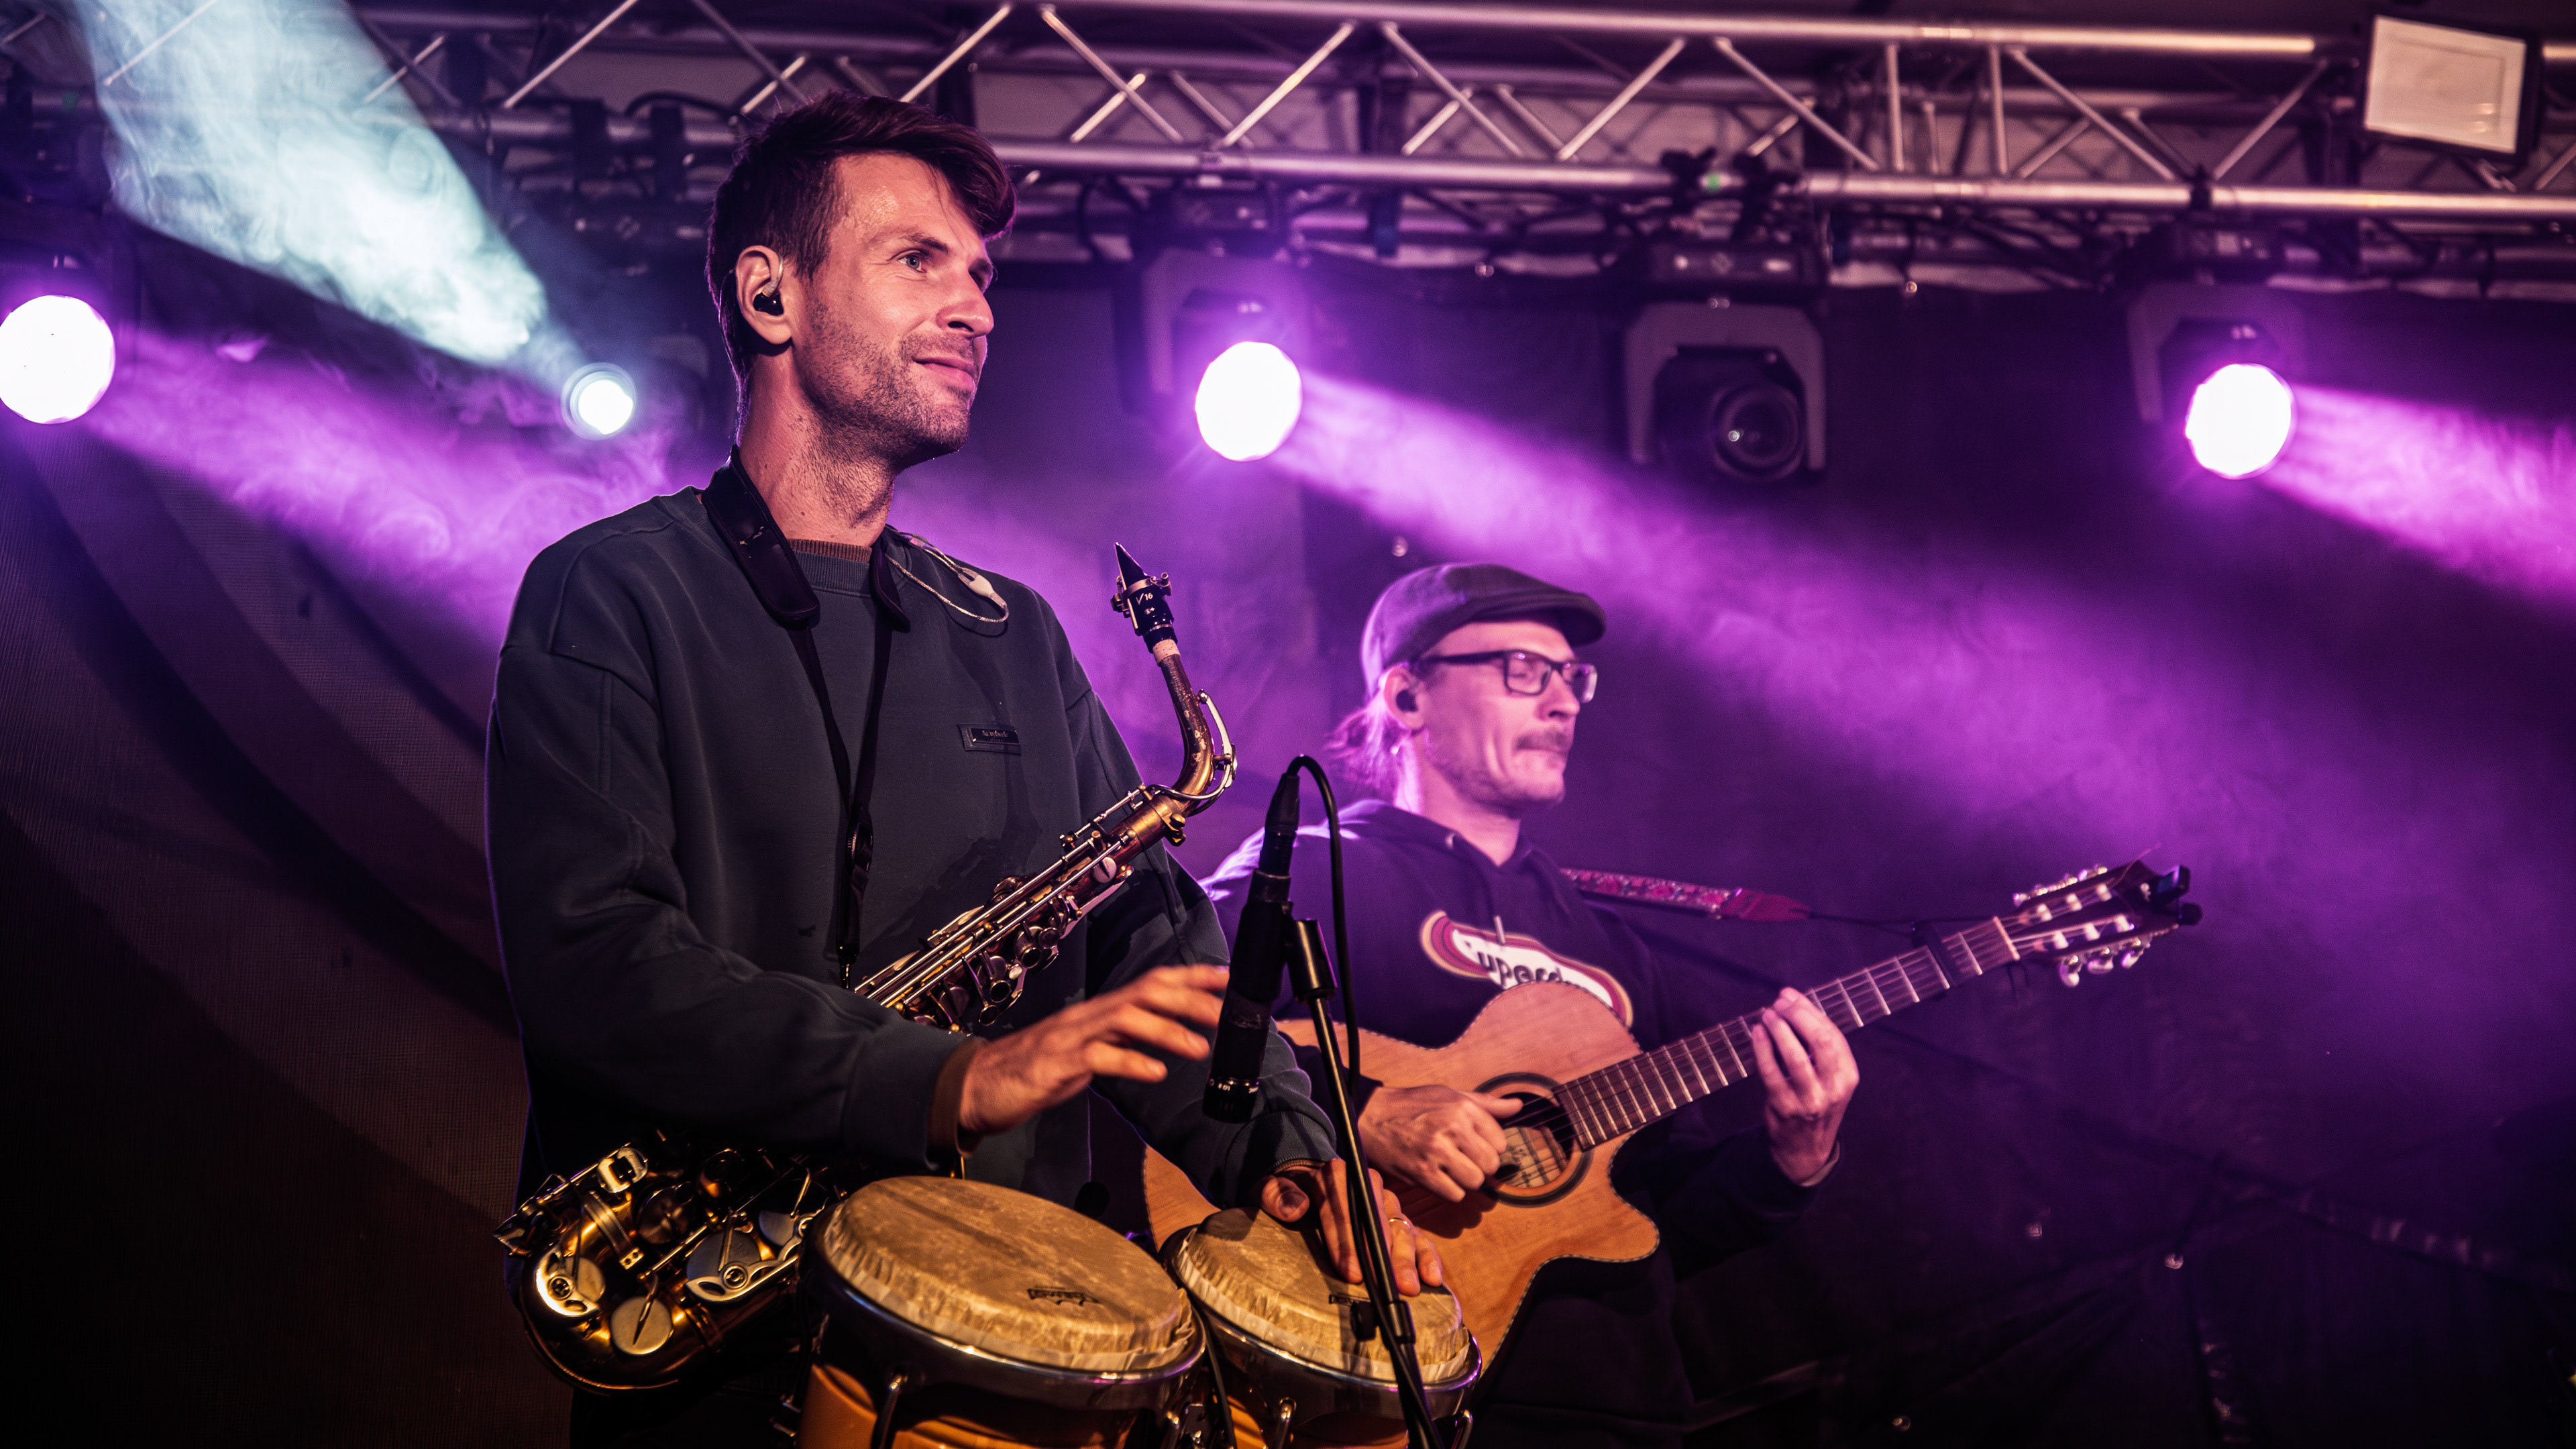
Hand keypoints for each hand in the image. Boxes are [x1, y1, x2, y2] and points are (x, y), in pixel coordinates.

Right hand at [958, 965, 1225, 1135]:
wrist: (977, 1084)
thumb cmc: (1034, 1068)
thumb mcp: (1087, 1049)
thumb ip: (1121, 1040)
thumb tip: (1164, 1036)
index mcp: (1097, 1012)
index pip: (1150, 983)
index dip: (1188, 977)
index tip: (1224, 977)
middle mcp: (1087, 1016)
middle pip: (1143, 992)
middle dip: (1186, 997)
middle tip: (1221, 1011)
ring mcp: (1070, 1037)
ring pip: (1124, 1018)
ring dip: (1166, 1030)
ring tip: (1198, 1047)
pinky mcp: (1055, 1064)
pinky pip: (1097, 1058)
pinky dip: (1130, 1062)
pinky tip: (1155, 1071)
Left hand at [1260, 1160, 1443, 1295]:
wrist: (1303, 1178)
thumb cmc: (1287, 1188)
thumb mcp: (1270, 1186)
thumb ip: (1276, 1194)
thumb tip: (1296, 1208)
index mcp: (1334, 1175)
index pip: (1343, 1209)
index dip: (1348, 1242)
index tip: (1351, 1273)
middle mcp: (1365, 1185)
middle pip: (1378, 1219)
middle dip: (1384, 1255)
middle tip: (1388, 1284)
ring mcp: (1384, 1202)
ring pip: (1400, 1227)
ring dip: (1406, 1259)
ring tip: (1410, 1286)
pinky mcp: (1395, 1218)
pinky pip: (1417, 1234)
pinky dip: (1426, 1255)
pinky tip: (1432, 1276)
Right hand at [1357, 1084, 1522, 1202]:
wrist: (1371, 1116)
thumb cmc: (1413, 1105)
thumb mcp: (1450, 1095)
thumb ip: (1486, 1103)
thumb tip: (1517, 1105)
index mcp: (1463, 1108)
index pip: (1500, 1141)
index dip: (1489, 1147)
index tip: (1474, 1145)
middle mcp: (1453, 1128)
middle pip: (1490, 1165)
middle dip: (1479, 1166)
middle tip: (1462, 1159)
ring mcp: (1437, 1152)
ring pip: (1474, 1182)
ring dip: (1464, 1180)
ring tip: (1449, 1168)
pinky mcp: (1423, 1173)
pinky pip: (1454, 1194)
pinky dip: (1449, 1190)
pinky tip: (1438, 1177)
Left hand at [1750, 987, 1857, 1183]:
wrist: (1804, 1147)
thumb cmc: (1814, 1099)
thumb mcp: (1829, 1076)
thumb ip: (1818, 1045)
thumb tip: (1794, 1002)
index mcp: (1847, 1075)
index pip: (1832, 1034)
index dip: (1809, 1010)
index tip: (1790, 995)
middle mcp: (1834, 1088)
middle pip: (1819, 1041)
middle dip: (1796, 1015)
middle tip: (1778, 1003)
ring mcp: (1810, 1100)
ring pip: (1795, 1056)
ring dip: (1779, 1029)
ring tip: (1767, 1015)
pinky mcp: (1785, 1107)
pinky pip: (1771, 1073)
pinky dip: (1762, 1049)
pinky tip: (1757, 1033)